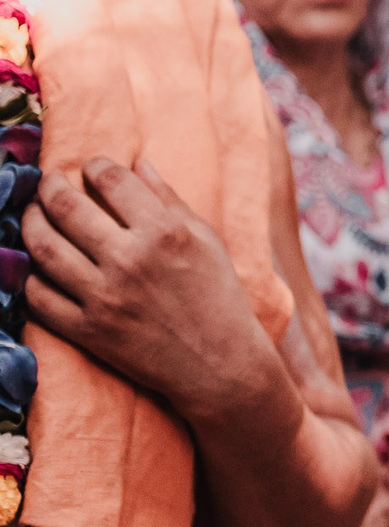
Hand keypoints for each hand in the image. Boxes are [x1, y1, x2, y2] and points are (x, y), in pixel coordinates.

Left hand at [23, 157, 270, 425]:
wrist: (220, 364)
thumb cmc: (219, 297)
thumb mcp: (207, 240)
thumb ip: (170, 199)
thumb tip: (138, 163)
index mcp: (165, 232)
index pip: (112, 181)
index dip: (95, 165)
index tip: (91, 166)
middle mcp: (130, 260)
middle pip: (67, 207)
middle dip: (50, 187)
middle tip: (48, 182)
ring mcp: (105, 297)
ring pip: (43, 249)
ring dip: (30, 224)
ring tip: (33, 215)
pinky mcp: (88, 330)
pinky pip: (39, 297)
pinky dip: (31, 277)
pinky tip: (38, 266)